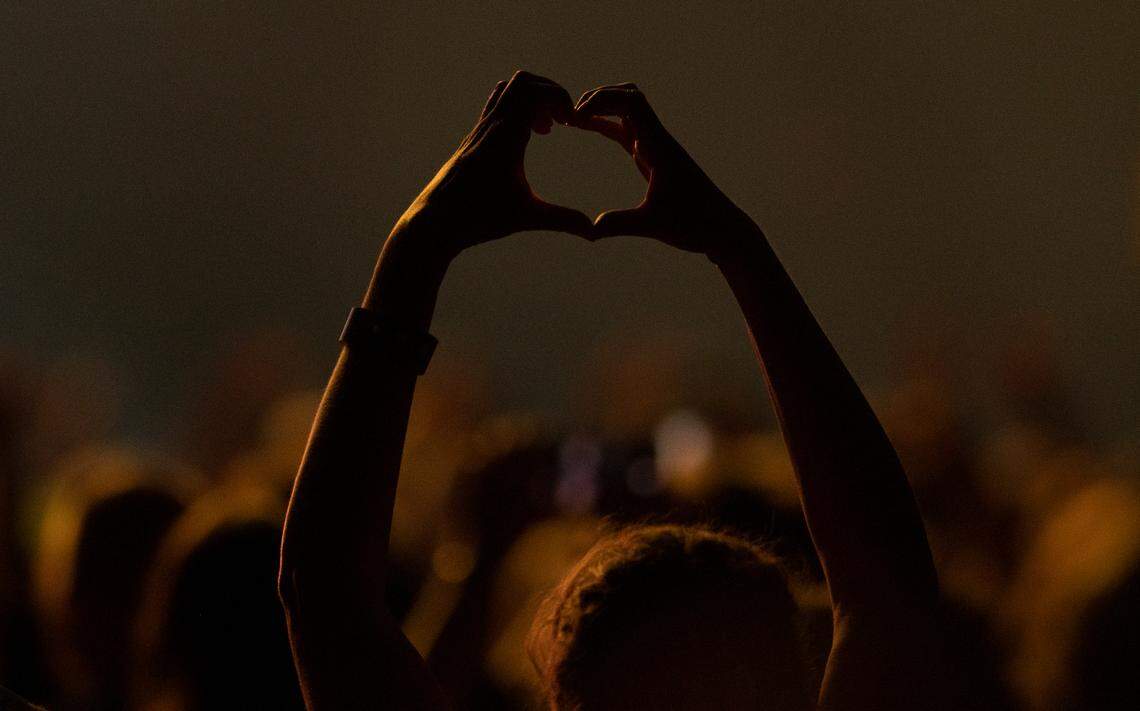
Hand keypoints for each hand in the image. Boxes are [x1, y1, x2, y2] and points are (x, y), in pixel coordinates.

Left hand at [391, 71, 593, 264]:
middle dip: (549, 93)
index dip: (561, 99)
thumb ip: (563, 220)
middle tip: (563, 121)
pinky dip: (517, 110)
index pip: (535, 92)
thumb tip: (594, 232)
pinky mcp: (473, 140)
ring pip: (506, 91)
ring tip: (546, 129)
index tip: (573, 123)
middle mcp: (491, 126)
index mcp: (506, 136)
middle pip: (522, 82)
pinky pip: (496, 107)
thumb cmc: (478, 219)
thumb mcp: (526, 218)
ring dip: (531, 100)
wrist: (434, 223)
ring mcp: (479, 131)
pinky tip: (525, 139)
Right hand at [574, 83, 755, 258]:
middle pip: (628, 95)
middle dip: (598, 97)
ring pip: (628, 110)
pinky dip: (606, 124)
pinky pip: (627, 131)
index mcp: (659, 147)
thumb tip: (590, 230)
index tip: (575, 118)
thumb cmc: (694, 225)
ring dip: (602, 106)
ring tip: (573, 119)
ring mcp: (656, 147)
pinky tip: (586, 127)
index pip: (631, 102)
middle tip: (569, 114)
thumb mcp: (654, 226)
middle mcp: (658, 140)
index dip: (601, 100)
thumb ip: (620, 224)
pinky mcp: (653, 158)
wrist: (722, 229)